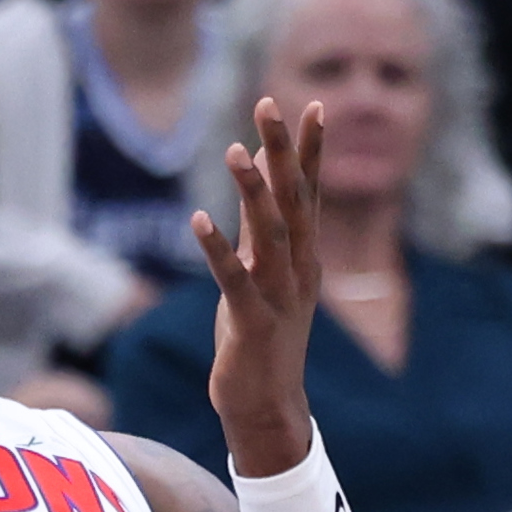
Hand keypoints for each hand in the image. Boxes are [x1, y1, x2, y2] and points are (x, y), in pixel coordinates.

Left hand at [188, 93, 324, 477]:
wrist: (267, 407)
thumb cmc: (262, 335)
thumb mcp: (264, 272)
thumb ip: (261, 224)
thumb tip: (259, 173)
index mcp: (304, 257)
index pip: (310, 194)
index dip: (311, 151)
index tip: (313, 104)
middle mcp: (298, 271)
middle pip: (295, 201)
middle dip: (285, 152)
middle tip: (269, 104)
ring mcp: (279, 298)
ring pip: (269, 235)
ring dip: (252, 191)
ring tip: (236, 150)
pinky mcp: (252, 324)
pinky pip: (234, 280)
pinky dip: (217, 249)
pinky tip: (198, 219)